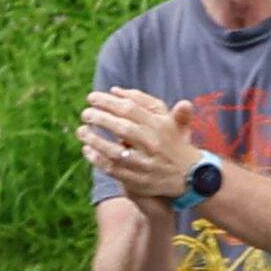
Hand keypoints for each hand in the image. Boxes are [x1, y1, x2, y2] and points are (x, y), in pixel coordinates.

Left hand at [78, 87, 199, 204]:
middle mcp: (153, 144)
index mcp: (160, 125)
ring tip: (81, 131)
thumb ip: (145, 101)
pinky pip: (112, 169)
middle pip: (121, 128)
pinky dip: (97, 159)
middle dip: (99, 118)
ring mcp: (145, 164)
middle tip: (85, 113)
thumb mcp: (171, 118)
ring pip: (114, 151)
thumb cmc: (175, 142)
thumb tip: (115, 90)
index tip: (91, 98)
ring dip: (94, 140)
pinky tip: (87, 150)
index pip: (130, 109)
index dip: (107, 102)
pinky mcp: (138, 181)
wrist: (189, 176)